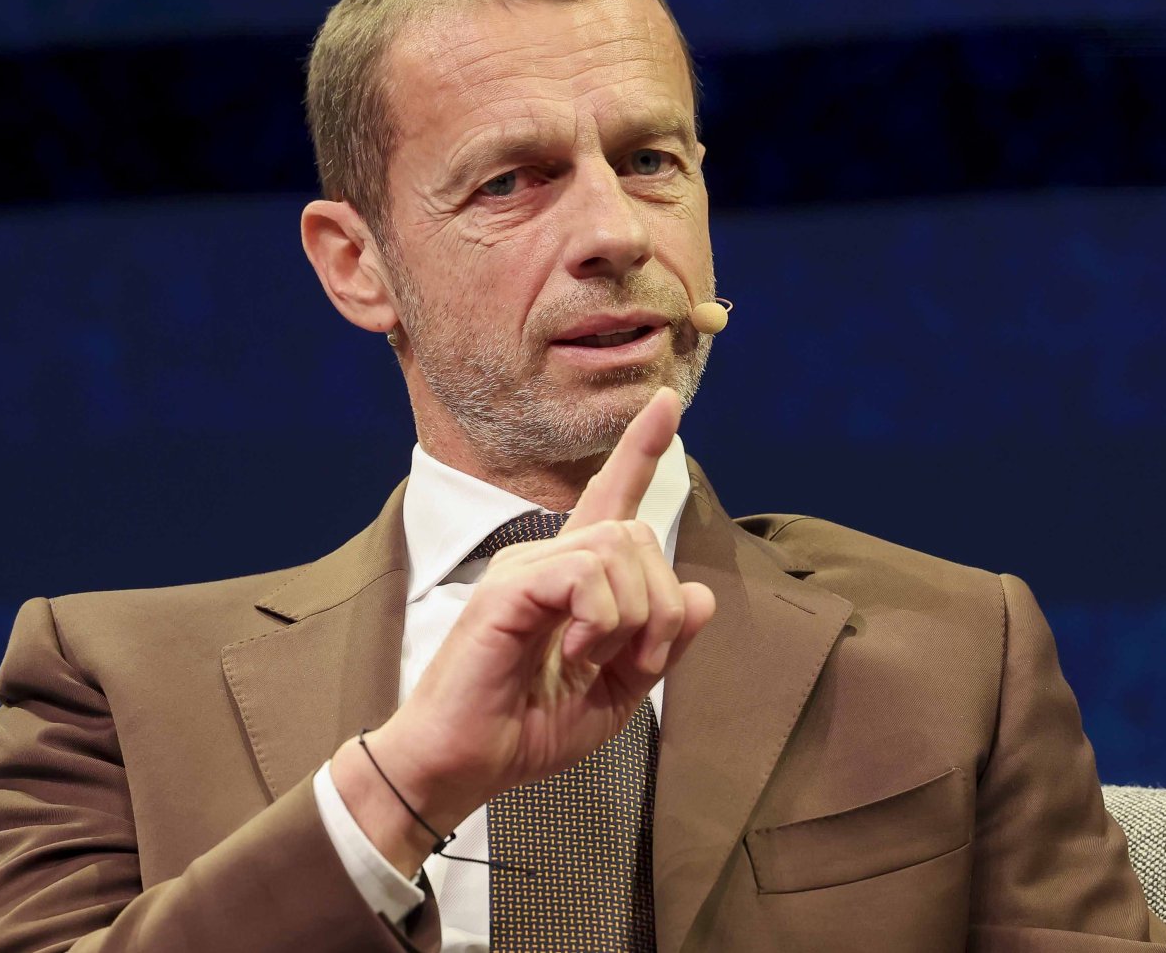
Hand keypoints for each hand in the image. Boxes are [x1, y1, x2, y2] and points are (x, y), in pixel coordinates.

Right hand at [332, 387, 714, 872]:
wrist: (465, 763)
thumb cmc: (526, 726)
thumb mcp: (618, 694)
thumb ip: (661, 645)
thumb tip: (700, 595)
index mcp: (572, 578)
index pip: (611, 497)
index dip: (641, 450)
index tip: (667, 403)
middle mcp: (546, 558)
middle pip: (640, 534)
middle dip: (659, 609)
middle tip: (629, 663)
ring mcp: (524, 567)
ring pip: (620, 549)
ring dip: (630, 620)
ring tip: (589, 662)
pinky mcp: (508, 588)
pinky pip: (586, 575)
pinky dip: (599, 622)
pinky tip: (571, 655)